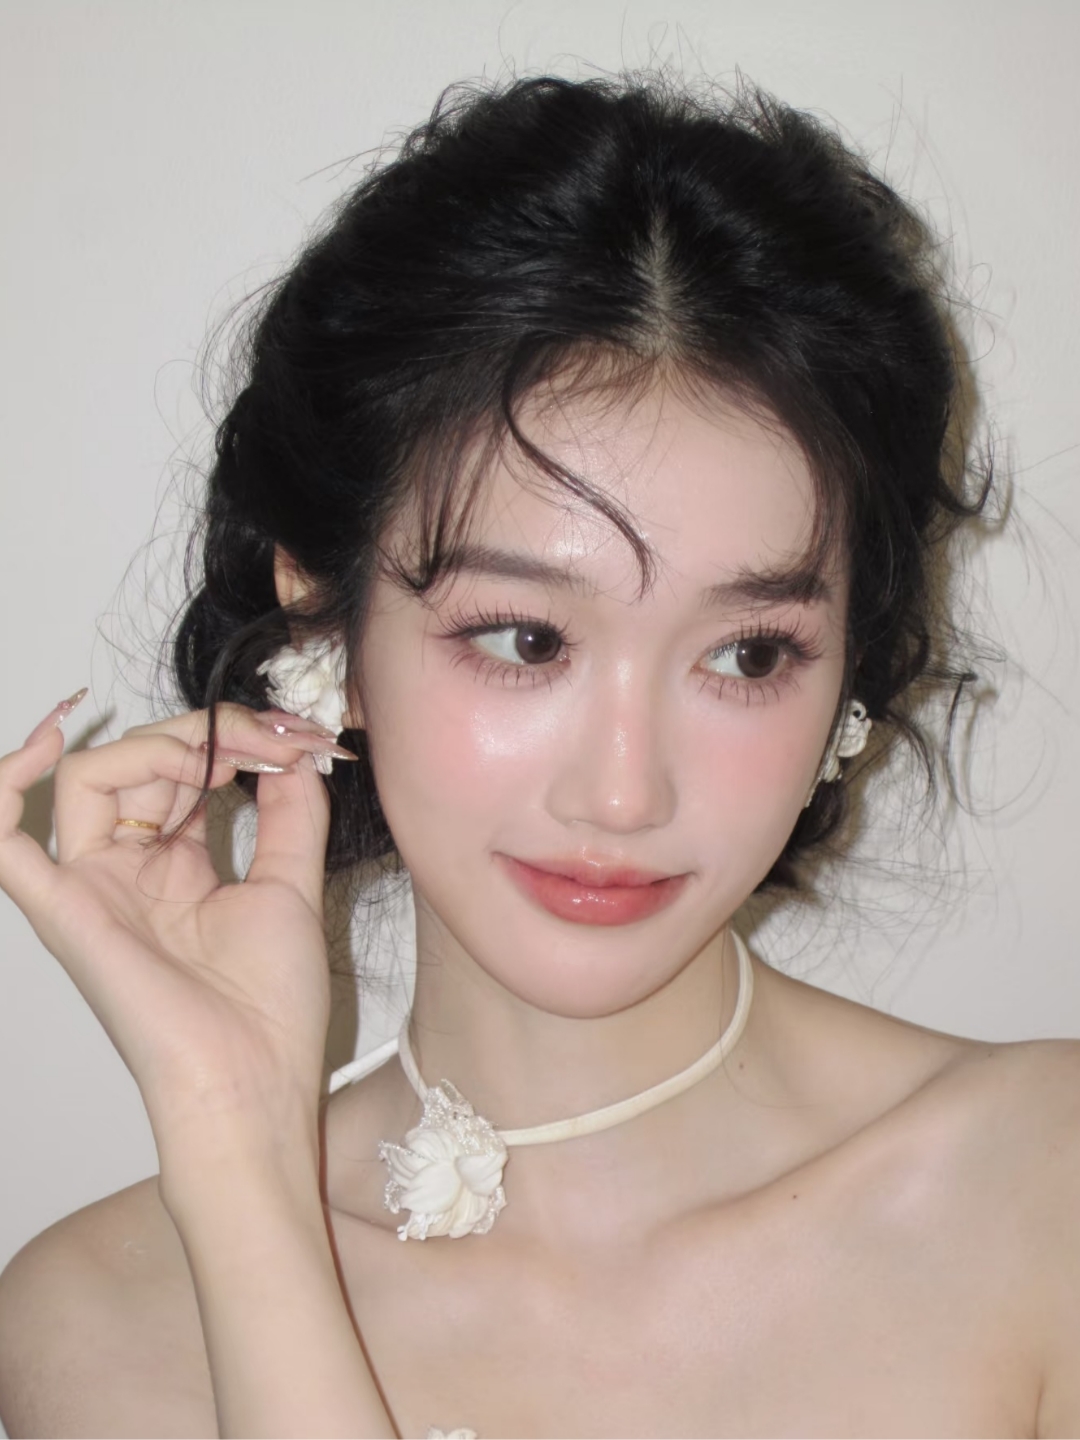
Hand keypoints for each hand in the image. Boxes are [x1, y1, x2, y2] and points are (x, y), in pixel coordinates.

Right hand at [0, 692, 356, 1151]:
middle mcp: (127, 873)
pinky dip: (3, 789)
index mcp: (176, 869)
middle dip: (204, 735)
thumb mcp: (290, 886)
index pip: (180, 771)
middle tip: (266, 739)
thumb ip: (290, 814)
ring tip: (216, 759)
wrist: (252, 1081)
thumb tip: (292, 751)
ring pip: (89, 780)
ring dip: (155, 748)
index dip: (229, 740)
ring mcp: (90, 888)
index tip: (292, 736)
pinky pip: (4, 844)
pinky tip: (46, 742)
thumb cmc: (270, 1008)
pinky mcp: (64, 911)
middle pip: (136, 764)